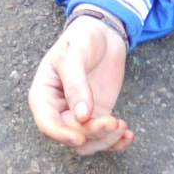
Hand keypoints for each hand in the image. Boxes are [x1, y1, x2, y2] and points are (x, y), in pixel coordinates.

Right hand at [29, 15, 132, 154]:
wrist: (103, 32)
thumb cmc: (80, 39)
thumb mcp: (73, 56)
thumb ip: (76, 85)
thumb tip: (82, 115)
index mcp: (44, 96)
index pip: (47, 124)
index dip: (62, 135)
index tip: (80, 137)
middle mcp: (59, 110)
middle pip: (71, 135)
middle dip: (92, 133)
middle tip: (113, 122)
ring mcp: (79, 115)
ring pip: (88, 142)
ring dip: (105, 140)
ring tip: (123, 126)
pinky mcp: (98, 115)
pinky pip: (103, 136)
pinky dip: (116, 141)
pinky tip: (129, 136)